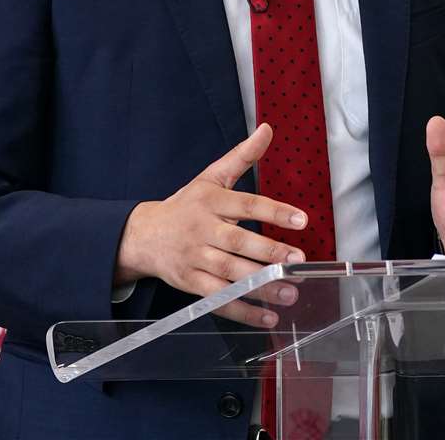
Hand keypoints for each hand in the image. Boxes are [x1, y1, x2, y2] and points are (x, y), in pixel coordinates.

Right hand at [115, 123, 307, 327]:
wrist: (142, 235)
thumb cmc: (185, 205)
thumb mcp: (210, 177)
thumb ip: (242, 156)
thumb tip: (268, 129)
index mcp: (211, 201)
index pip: (246, 205)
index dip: (274, 212)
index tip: (302, 220)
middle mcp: (203, 229)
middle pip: (238, 243)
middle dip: (269, 254)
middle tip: (299, 261)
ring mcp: (195, 258)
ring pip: (230, 274)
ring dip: (261, 286)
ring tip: (291, 292)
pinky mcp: (190, 284)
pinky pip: (219, 299)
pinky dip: (243, 310)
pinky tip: (267, 315)